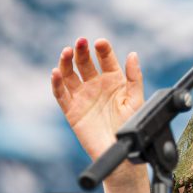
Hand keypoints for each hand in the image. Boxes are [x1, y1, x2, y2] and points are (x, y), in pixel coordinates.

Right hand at [51, 37, 146, 191]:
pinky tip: (56, 72)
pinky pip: (61, 94)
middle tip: (81, 42)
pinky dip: (57, 83)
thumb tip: (133, 55)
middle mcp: (96, 86)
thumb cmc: (130, 126)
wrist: (121, 151)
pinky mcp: (72, 110)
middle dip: (82, 51)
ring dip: (66, 62)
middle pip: (85, 63)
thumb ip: (134, 78)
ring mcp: (83, 96)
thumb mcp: (135, 100)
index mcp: (114, 81)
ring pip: (70, 75)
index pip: (106, 60)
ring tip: (67, 52)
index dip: (103, 50)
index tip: (100, 43)